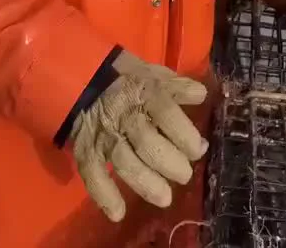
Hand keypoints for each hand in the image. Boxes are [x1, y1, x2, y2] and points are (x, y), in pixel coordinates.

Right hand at [70, 50, 207, 221]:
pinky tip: (118, 213)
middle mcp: (124, 114)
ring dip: (145, 183)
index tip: (199, 148)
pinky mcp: (86, 148)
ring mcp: (104, 133)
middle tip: (184, 174)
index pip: (165, 113)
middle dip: (169, 162)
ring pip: (124, 161)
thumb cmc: (127, 76)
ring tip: (165, 198)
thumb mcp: (153, 73)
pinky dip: (103, 195)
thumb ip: (177, 86)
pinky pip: (92, 174)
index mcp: (144, 92)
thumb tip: (201, 95)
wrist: (83, 77)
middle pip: (147, 142)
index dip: (183, 133)